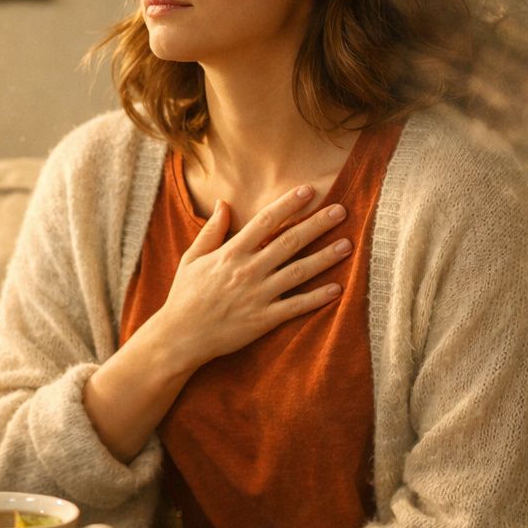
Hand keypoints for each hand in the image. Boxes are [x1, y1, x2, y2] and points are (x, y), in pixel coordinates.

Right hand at [150, 186, 350, 370]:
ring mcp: (258, 295)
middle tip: (341, 209)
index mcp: (231, 252)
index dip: (288, 204)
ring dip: (325, 257)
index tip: (308, 191)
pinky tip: (337, 288)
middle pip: (290, 241)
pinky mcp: (263, 319)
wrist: (180, 336)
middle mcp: (248, 270)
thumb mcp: (192, 258)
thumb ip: (211, 230)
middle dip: (317, 224)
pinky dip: (317, 298)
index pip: (265, 221)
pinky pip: (296, 306)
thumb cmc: (185, 295)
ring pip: (299, 271)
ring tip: (347, 245)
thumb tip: (224, 202)